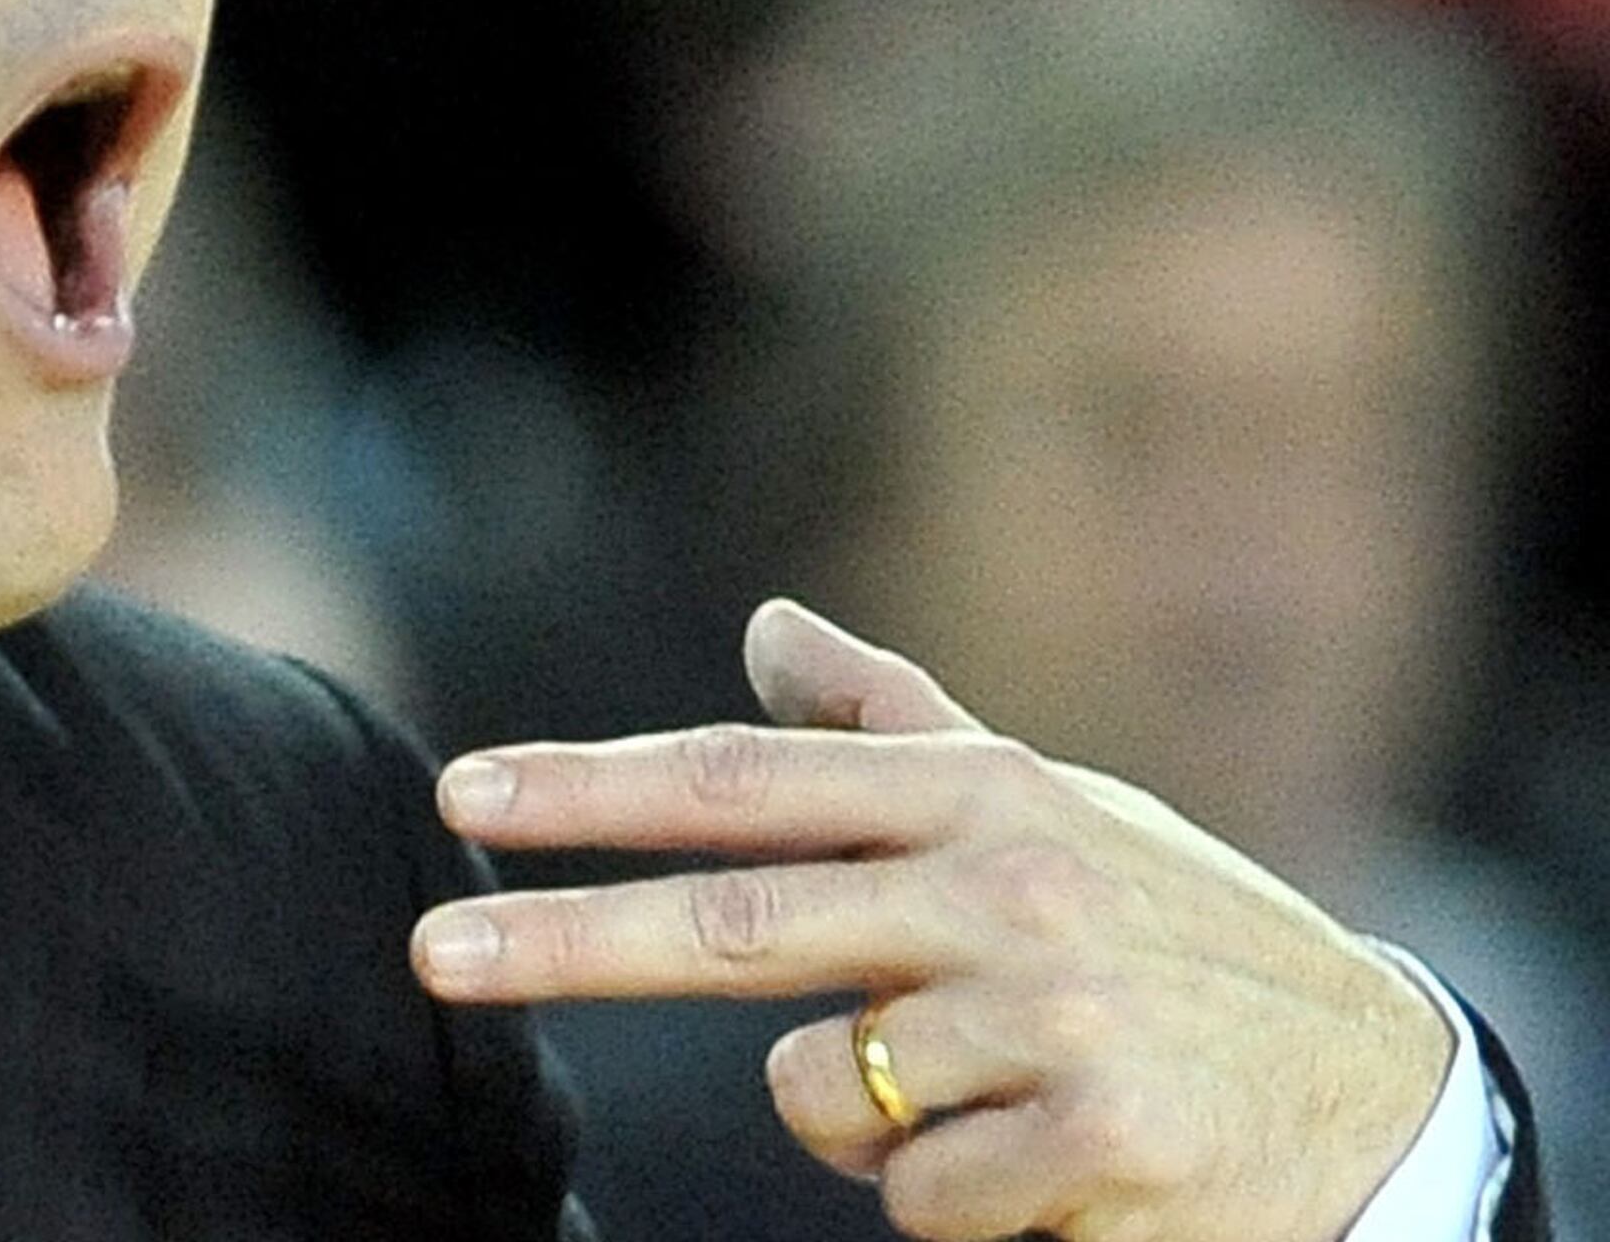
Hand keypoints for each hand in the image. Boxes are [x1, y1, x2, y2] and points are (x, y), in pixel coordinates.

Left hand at [408, 600, 1455, 1241]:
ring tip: (989, 1095)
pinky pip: (914, 1197)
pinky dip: (953, 1199)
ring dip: (865, 1120)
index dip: (591, 788)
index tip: (459, 792)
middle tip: (431, 951)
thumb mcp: (1042, 805)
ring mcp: (1053, 1013)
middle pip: (734, 921)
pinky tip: (1051, 1165)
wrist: (1378, 1091)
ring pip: (821, 1094)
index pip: (744, 783)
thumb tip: (765, 624)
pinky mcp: (1095, 1140)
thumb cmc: (1172, 931)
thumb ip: (892, 724)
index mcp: (981, 792)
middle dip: (564, 940)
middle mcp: (1007, 885)